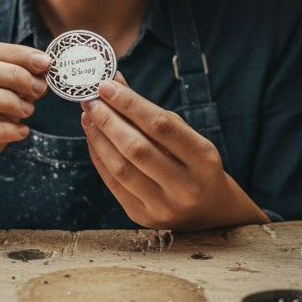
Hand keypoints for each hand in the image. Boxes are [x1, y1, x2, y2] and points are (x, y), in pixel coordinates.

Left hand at [80, 76, 267, 229]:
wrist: (213, 214)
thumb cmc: (198, 167)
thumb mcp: (189, 138)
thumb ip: (153, 113)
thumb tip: (116, 84)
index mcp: (203, 159)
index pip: (161, 126)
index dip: (130, 104)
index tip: (107, 86)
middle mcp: (186, 186)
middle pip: (137, 148)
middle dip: (108, 120)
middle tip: (90, 99)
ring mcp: (164, 206)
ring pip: (121, 168)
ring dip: (99, 138)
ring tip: (88, 116)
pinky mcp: (144, 218)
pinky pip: (114, 185)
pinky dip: (100, 158)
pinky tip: (93, 139)